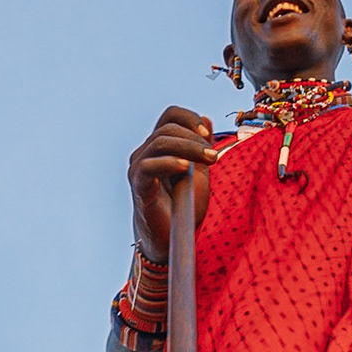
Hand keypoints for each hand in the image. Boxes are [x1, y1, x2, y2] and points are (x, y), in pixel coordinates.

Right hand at [128, 107, 216, 261]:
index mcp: (160, 146)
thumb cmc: (182, 205)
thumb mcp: (199, 171)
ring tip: (208, 161)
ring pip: (159, 141)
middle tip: (213, 156)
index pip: (170, 116)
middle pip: (167, 128)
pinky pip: (148, 166)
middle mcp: (145, 152)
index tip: (208, 136)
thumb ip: (201, 146)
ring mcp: (138, 168)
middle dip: (195, 138)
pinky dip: (169, 163)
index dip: (190, 119)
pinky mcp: (138, 186)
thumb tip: (206, 119)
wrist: (171, 236)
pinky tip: (186, 169)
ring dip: (188, 148)